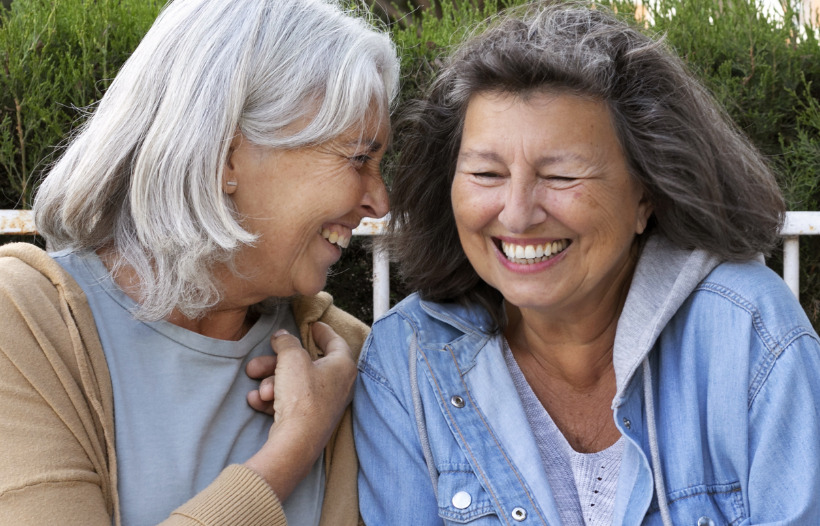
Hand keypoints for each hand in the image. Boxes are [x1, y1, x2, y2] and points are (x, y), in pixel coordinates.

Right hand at [243, 322, 356, 499]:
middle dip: (276, 364)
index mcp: (342, 366)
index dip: (323, 331)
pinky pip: (290, 404)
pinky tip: (256, 401)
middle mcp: (338, 385)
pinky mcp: (311, 421)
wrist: (297, 442)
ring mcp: (325, 404)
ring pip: (293, 385)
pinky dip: (273, 401)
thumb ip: (286, 342)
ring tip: (259, 390)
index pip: (335, 341)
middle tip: (256, 364)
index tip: (313, 324)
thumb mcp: (291, 359)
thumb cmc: (302, 396)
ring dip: (271, 384)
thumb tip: (283, 336)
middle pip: (304, 365)